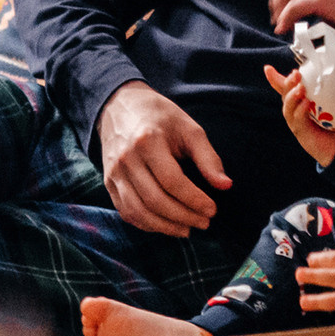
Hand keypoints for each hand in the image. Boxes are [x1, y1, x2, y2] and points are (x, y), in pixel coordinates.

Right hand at [96, 81, 230, 236]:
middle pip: (155, 200)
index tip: (213, 209)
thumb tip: (226, 186)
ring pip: (138, 211)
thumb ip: (207, 157)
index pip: (173, 181)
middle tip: (204, 222)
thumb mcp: (188, 128)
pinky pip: (126, 212)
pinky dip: (146, 224)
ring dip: (165, 227)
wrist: (120, 105)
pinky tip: (165, 225)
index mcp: (148, 141)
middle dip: (183, 216)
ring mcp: (114, 173)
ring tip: (187, 229)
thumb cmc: (160, 116)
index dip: (194, 200)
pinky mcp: (108, 183)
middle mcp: (126, 159)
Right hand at [263, 64, 334, 167]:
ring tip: (300, 87)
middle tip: (295, 74)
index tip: (267, 68)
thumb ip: (333, 90)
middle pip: (285, 95)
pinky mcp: (300, 132)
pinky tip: (306, 103)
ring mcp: (295, 122)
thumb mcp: (334, 104)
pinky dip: (300, 110)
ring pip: (288, 107)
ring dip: (292, 96)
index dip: (275, 79)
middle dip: (287, 83)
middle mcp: (294, 111)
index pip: (285, 88)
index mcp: (298, 102)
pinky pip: (298, 120)